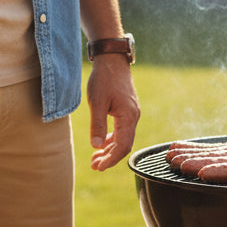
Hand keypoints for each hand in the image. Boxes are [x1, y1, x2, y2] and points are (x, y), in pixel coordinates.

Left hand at [86, 54, 140, 170]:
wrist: (112, 59)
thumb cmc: (104, 79)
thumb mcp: (97, 102)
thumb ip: (98, 125)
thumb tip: (96, 146)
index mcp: (128, 117)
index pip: (122, 146)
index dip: (110, 160)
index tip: (98, 167)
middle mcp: (133, 117)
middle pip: (124, 145)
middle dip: (109, 157)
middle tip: (94, 166)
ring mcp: (131, 113)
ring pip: (123, 138)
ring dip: (110, 149)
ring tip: (95, 158)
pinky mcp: (127, 108)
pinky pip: (122, 129)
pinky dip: (113, 139)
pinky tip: (103, 142)